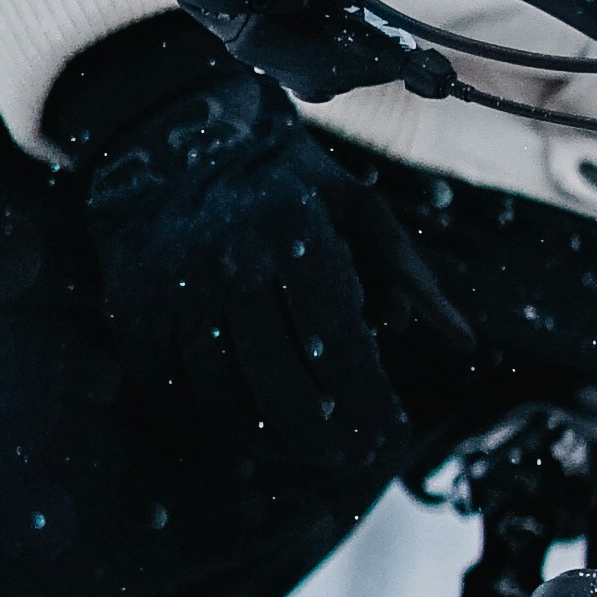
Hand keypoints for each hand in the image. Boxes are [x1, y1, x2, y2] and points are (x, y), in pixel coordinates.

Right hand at [49, 21, 423, 475]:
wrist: (167, 138)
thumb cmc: (283, 182)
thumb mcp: (356, 207)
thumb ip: (410, 274)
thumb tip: (464, 343)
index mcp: (294, 230)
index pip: (339, 340)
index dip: (369, 399)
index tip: (394, 435)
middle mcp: (231, 260)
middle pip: (282, 382)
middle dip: (325, 436)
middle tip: (353, 457)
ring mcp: (174, 288)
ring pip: (225, 396)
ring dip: (271, 441)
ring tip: (307, 453)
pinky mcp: (132, 310)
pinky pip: (172, 390)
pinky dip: (210, 422)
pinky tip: (247, 433)